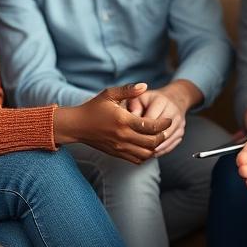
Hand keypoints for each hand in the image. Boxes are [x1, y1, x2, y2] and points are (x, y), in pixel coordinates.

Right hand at [56, 83, 170, 163]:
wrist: (77, 126)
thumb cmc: (94, 107)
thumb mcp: (109, 94)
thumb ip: (128, 90)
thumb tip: (145, 86)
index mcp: (124, 120)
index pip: (151, 126)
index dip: (164, 124)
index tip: (168, 120)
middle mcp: (123, 136)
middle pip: (152, 142)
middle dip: (162, 136)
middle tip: (164, 129)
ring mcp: (120, 147)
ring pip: (146, 154)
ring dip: (155, 147)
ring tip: (156, 138)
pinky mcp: (117, 154)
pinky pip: (137, 160)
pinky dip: (146, 155)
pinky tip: (146, 146)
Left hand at [127, 82, 192, 156]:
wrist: (174, 99)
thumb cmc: (152, 100)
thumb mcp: (140, 97)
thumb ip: (133, 107)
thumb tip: (128, 123)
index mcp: (162, 101)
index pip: (151, 120)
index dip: (140, 129)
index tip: (130, 135)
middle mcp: (173, 112)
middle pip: (159, 132)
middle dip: (147, 141)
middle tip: (134, 147)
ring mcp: (179, 123)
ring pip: (166, 141)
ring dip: (154, 148)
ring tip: (141, 153)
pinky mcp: (180, 132)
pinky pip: (171, 145)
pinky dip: (160, 151)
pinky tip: (150, 153)